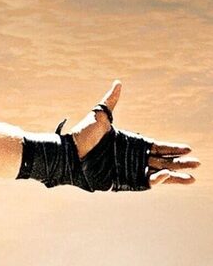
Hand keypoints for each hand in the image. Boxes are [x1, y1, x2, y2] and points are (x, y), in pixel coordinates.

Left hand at [67, 80, 199, 187]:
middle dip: (180, 162)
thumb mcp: (100, 115)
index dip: (172, 148)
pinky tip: (166, 175)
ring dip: (175, 175)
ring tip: (191, 177)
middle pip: (162, 161)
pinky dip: (158, 180)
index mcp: (131, 143)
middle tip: (197, 163)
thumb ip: (111, 101)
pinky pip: (146, 182)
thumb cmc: (83, 134)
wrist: (70, 153)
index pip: (157, 147)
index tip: (188, 148)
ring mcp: (129, 170)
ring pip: (158, 174)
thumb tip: (118, 82)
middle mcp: (132, 157)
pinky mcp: (125, 181)